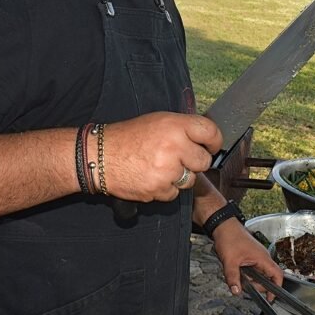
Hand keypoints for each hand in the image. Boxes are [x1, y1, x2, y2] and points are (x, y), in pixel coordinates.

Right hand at [104, 112, 220, 202]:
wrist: (99, 157)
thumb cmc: (127, 138)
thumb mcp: (157, 121)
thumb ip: (182, 128)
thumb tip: (204, 137)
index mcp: (175, 125)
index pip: (211, 132)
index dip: (214, 141)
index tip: (212, 146)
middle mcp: (174, 146)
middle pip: (204, 161)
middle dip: (194, 162)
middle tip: (178, 158)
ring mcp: (167, 170)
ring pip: (190, 180)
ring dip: (179, 177)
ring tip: (159, 167)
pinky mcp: (159, 189)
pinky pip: (174, 193)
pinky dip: (165, 189)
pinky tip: (151, 177)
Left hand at [212, 220, 282, 298]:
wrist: (223, 226)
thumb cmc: (230, 238)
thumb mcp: (229, 261)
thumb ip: (233, 278)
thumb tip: (236, 291)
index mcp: (263, 258)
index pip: (277, 275)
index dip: (276, 288)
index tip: (270, 297)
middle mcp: (262, 257)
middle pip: (267, 277)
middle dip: (257, 285)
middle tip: (245, 286)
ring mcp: (257, 256)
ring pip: (258, 274)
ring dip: (250, 279)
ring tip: (238, 276)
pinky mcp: (251, 256)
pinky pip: (252, 269)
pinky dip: (246, 274)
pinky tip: (236, 271)